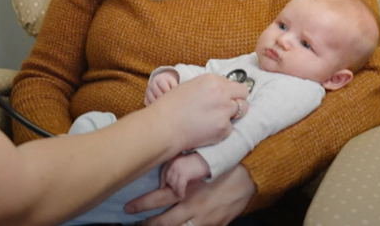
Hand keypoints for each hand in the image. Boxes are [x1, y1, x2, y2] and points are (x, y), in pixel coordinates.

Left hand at [126, 164, 254, 225]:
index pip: (158, 200)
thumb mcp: (201, 161)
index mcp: (189, 190)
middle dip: (147, 225)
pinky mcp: (217, 225)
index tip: (127, 208)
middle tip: (134, 223)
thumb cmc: (224, 163)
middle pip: (164, 222)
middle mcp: (194, 208)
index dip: (141, 205)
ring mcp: (206, 220)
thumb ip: (180, 168)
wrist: (252, 175)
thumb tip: (163, 175)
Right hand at [147, 74, 247, 152]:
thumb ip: (209, 87)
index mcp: (212, 80)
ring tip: (216, 119)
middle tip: (226, 108)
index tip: (222, 98)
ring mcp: (224, 111)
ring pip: (242, 110)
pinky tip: (207, 130)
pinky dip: (221, 130)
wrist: (163, 126)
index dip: (229, 92)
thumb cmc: (171, 106)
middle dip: (237, 100)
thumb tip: (222, 91)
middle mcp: (221, 93)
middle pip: (243, 94)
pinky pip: (230, 128)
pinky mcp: (224, 128)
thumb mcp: (190, 86)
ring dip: (232, 114)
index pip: (234, 83)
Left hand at [162, 153, 210, 198]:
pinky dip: (180, 192)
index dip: (162, 180)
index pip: (163, 171)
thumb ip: (177, 170)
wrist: (206, 160)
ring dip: (176, 190)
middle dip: (171, 186)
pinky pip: (179, 187)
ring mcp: (178, 169)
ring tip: (180, 194)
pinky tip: (182, 195)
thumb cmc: (197, 163)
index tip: (162, 186)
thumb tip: (172, 182)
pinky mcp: (184, 174)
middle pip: (168, 179)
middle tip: (176, 191)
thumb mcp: (184, 164)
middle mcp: (173, 164)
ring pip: (173, 184)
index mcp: (172, 160)